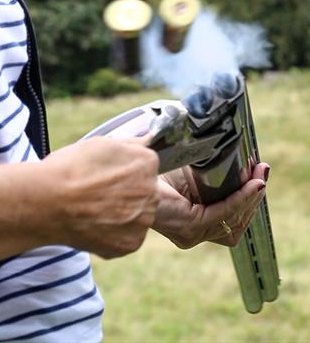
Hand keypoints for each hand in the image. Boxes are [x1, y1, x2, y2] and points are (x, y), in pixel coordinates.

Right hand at [40, 136, 159, 257]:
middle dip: (125, 194)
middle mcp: (152, 192)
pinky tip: (94, 225)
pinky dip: (113, 235)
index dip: (123, 172)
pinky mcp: (130, 244)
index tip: (105, 175)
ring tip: (93, 211)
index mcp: (147, 164)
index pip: (145, 168)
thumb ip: (130, 144)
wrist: (47, 202)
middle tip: (97, 194)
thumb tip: (147, 141)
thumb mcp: (100, 144)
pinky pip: (126, 237)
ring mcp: (142, 221)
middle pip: (143, 193)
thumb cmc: (70, 169)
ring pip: (136, 217)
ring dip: (121, 215)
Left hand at [153, 163, 268, 248]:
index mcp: (191, 223)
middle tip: (262, 172)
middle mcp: (192, 233)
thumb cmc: (151, 173)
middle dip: (252, 198)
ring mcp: (192, 232)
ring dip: (250, 197)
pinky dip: (240, 198)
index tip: (258, 177)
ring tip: (259, 175)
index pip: (229, 220)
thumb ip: (208, 173)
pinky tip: (251, 184)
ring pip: (233, 220)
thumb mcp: (186, 173)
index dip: (246, 201)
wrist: (129, 173)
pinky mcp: (190, 225)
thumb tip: (233, 158)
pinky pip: (224, 213)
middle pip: (235, 223)